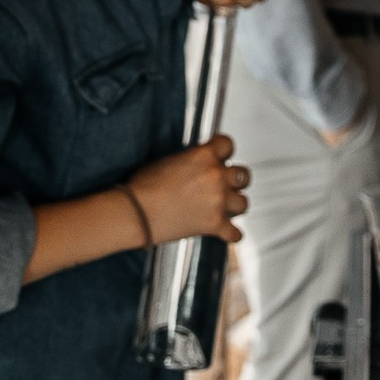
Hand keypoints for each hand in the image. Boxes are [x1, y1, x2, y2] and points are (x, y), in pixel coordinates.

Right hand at [128, 135, 249, 243]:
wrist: (135, 213)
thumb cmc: (144, 186)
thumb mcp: (169, 160)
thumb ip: (192, 159)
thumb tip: (198, 163)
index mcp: (204, 156)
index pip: (228, 144)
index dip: (224, 150)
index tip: (222, 154)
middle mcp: (216, 177)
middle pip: (243, 175)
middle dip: (235, 179)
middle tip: (226, 182)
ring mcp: (218, 202)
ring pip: (244, 203)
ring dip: (235, 204)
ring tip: (226, 206)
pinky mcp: (214, 225)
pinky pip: (235, 233)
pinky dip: (231, 234)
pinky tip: (228, 232)